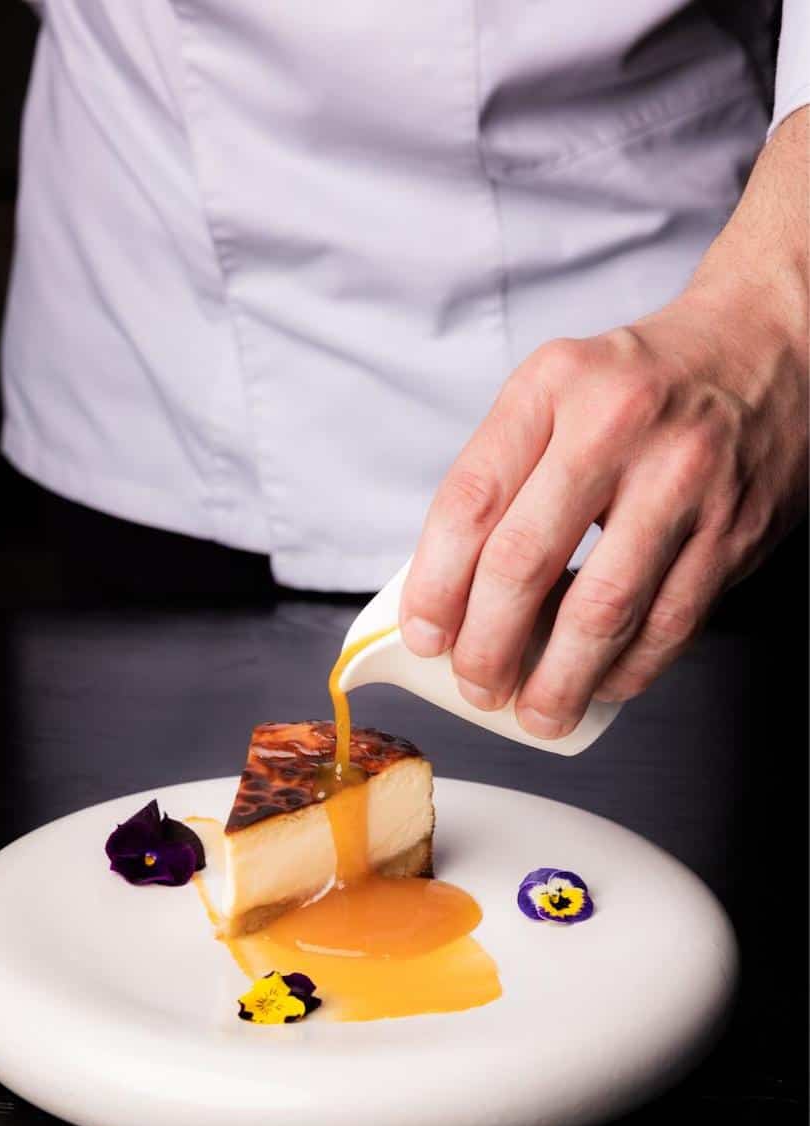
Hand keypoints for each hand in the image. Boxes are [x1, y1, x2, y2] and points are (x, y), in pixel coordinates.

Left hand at [400, 112, 808, 739]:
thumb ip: (505, 476)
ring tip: (535, 712)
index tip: (425, 635)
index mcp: (553, 385)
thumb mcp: (557, 391)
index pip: (470, 501)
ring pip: (602, 609)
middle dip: (488, 647)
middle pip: (524, 563)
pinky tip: (602, 685)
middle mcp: (617, 424)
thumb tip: (453, 594)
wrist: (768, 345)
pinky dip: (628, 670)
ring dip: (559, 680)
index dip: (435, 585)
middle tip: (476, 684)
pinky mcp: (734, 526)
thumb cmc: (643, 383)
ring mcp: (683, 477)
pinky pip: (670, 622)